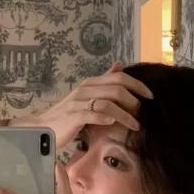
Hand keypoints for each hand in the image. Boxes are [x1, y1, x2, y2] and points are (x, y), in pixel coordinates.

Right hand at [9, 61, 153, 149]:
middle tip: (143, 113)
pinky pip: (92, 114)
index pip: (119, 77)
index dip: (137, 85)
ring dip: (125, 115)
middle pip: (117, 88)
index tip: (150, 96)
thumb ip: (104, 83)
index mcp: (91, 83)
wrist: (43, 127)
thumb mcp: (87, 97)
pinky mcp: (73, 115)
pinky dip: (105, 118)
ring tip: (135, 125)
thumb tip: (119, 65)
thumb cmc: (67, 116)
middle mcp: (86, 89)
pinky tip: (113, 124)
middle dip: (135, 100)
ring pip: (108, 102)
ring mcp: (78, 102)